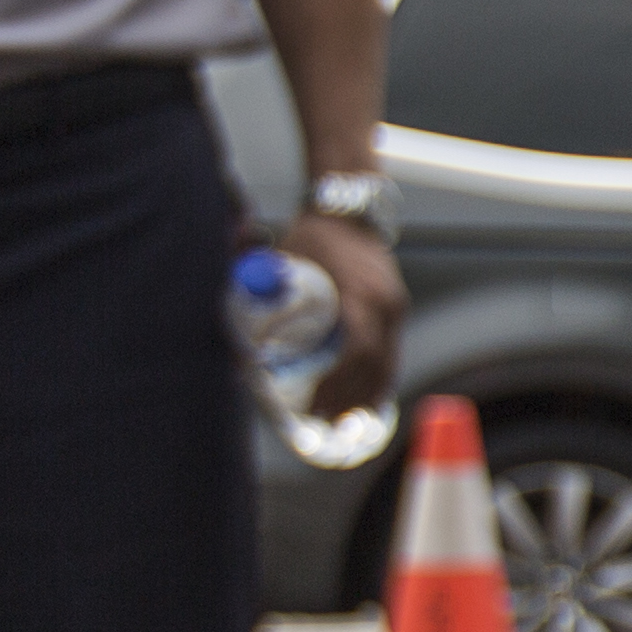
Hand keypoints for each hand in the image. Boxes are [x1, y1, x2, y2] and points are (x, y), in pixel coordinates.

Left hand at [277, 211, 406, 422]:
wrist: (348, 212)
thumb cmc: (312, 236)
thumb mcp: (284, 261)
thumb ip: (258, 296)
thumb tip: (233, 351)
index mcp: (362, 293)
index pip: (356, 350)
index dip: (337, 383)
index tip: (316, 404)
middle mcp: (387, 304)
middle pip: (375, 365)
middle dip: (350, 398)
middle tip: (323, 420)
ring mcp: (397, 308)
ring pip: (388, 363)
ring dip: (368, 394)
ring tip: (344, 419)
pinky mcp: (397, 310)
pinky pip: (391, 352)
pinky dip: (378, 378)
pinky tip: (365, 397)